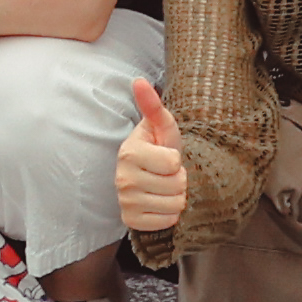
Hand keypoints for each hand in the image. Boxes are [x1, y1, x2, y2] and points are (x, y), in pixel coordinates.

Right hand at [106, 72, 186, 237]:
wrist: (146, 178)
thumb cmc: (158, 149)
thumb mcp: (161, 128)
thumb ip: (153, 106)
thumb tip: (139, 80)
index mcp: (129, 152)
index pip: (173, 162)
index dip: (176, 160)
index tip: (164, 157)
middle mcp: (123, 178)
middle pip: (177, 185)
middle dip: (178, 179)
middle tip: (165, 174)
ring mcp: (125, 202)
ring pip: (175, 205)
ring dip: (175, 197)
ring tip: (163, 187)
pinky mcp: (131, 221)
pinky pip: (167, 222)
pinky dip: (169, 215)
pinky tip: (158, 203)